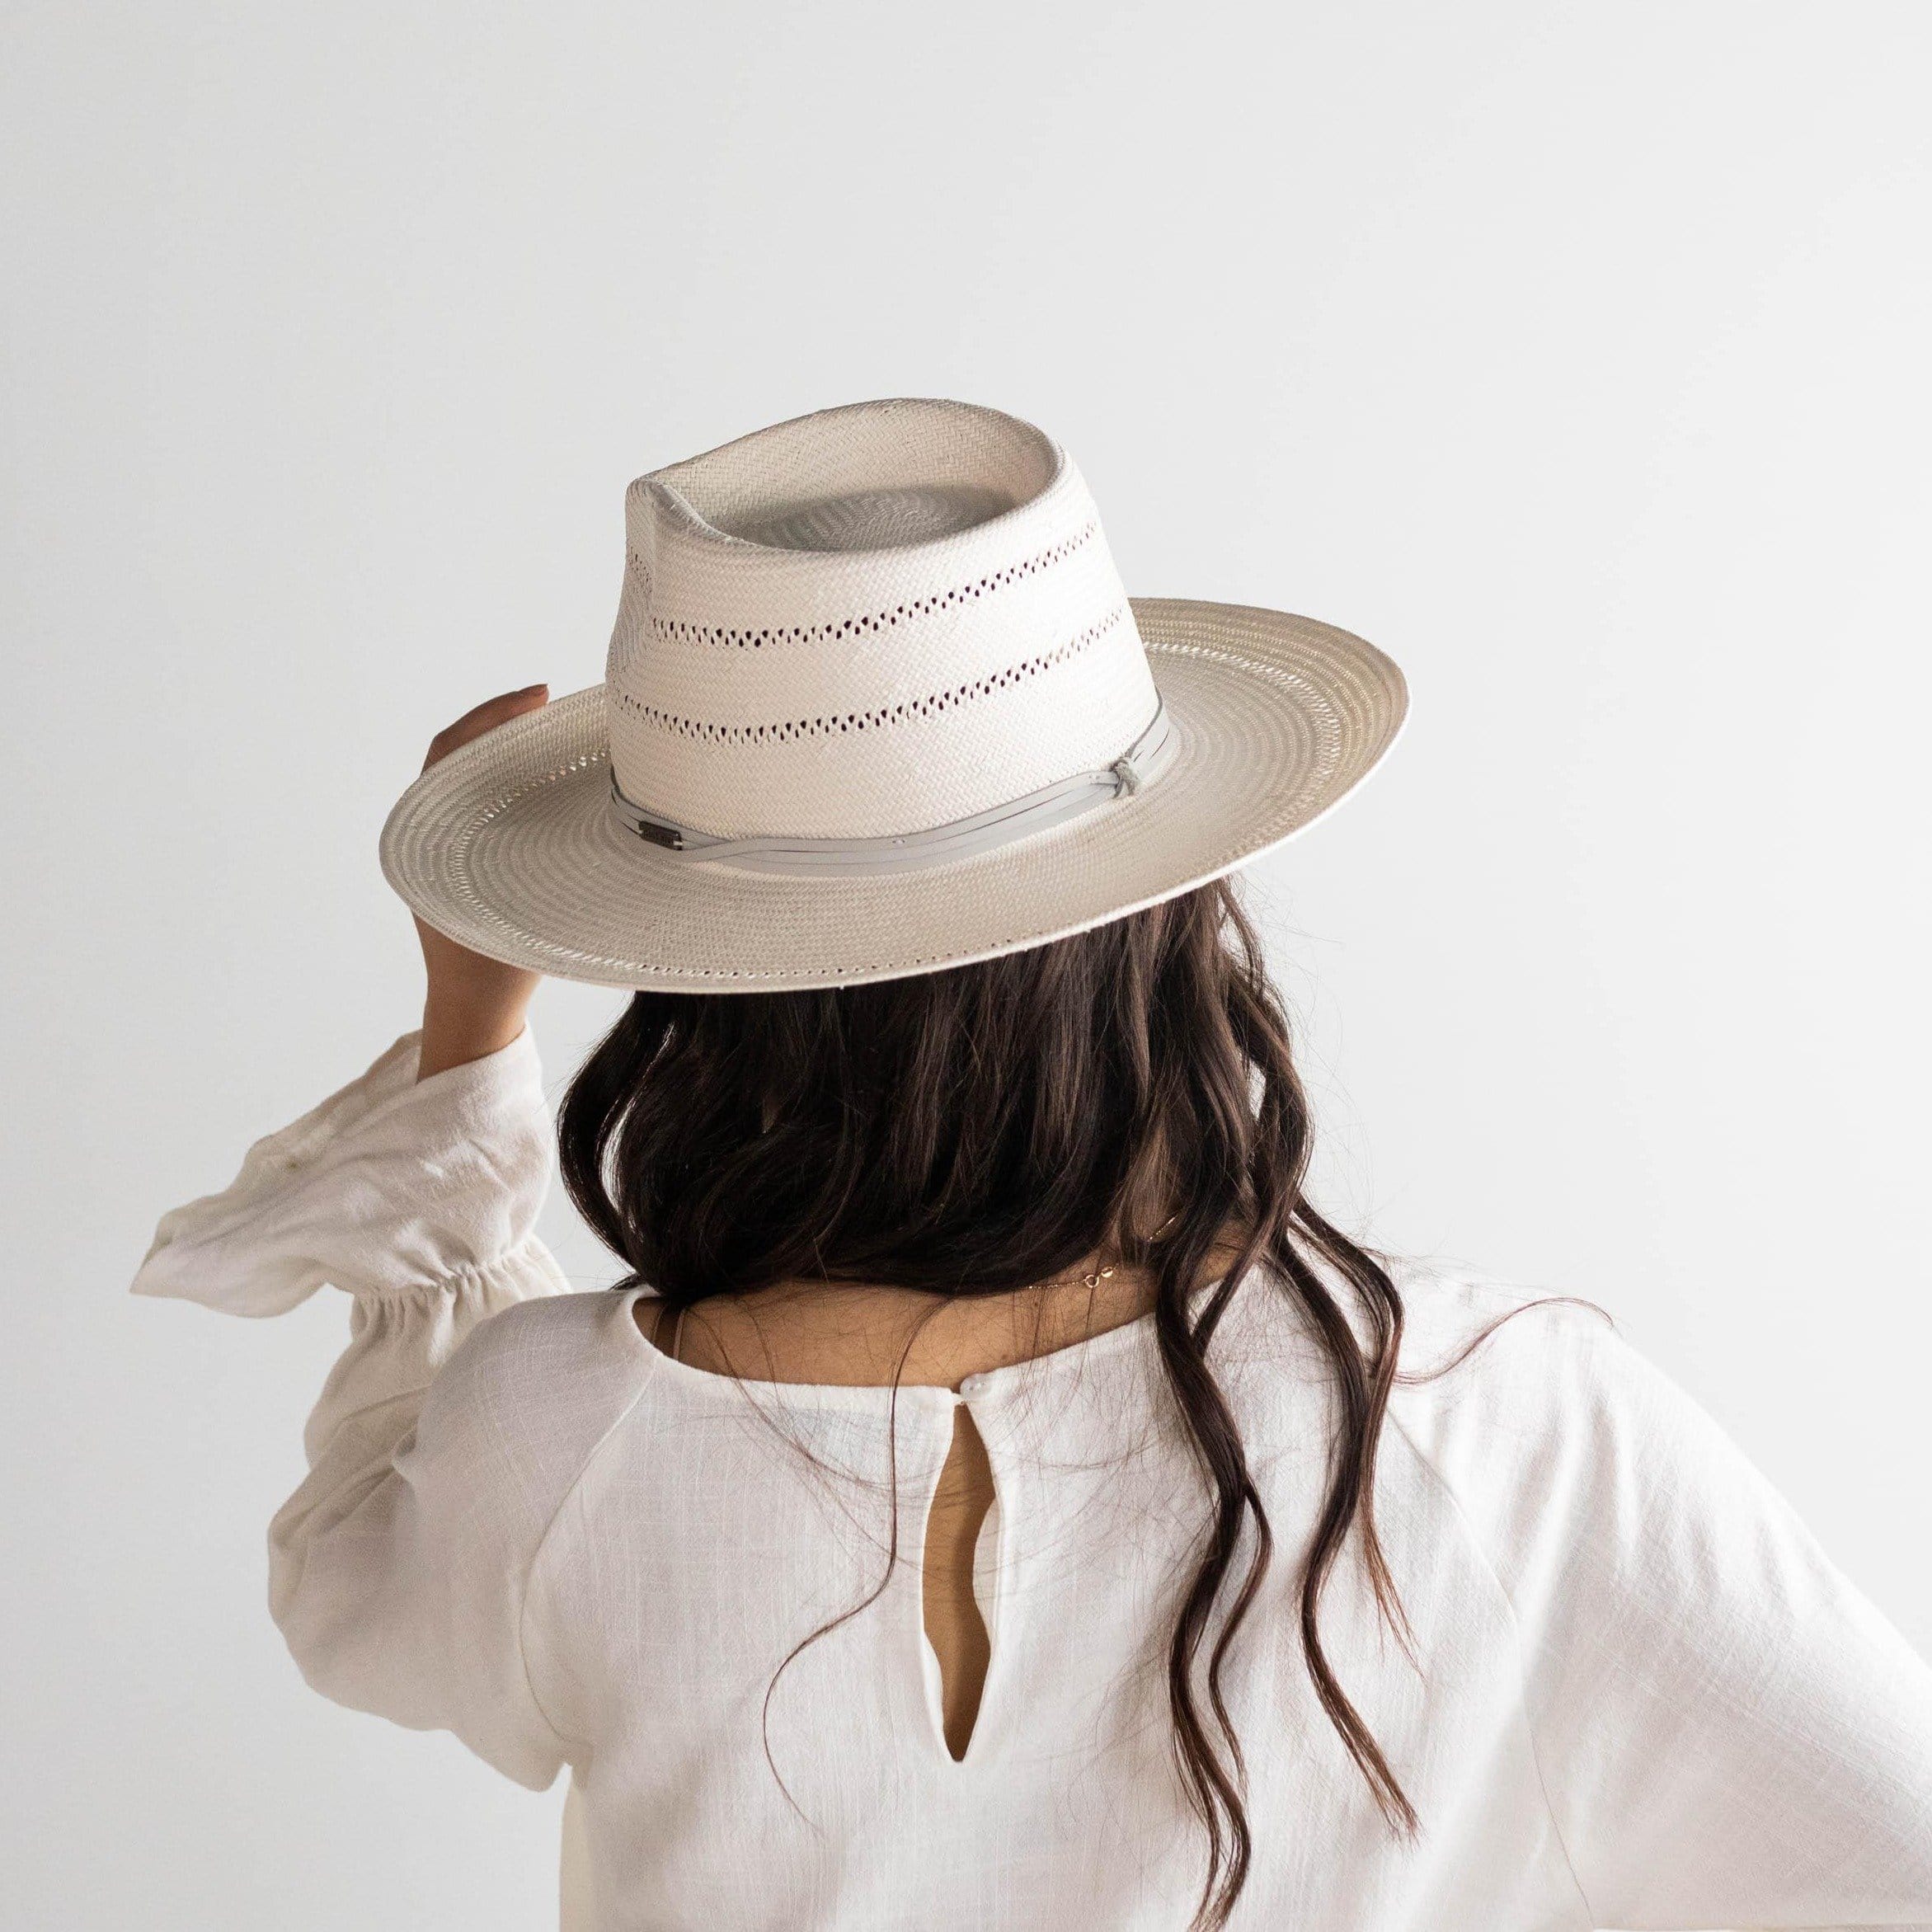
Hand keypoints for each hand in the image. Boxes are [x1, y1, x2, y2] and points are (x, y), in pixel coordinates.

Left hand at [413, 685, 549, 1080]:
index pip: (450, 751)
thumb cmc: (500, 969)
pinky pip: (482, 801)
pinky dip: (510, 778)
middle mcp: (429, 835)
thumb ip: (558, 863)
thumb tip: (616, 820)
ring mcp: (444, 846)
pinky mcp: (463, 859)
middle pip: (458, 753)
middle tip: (548, 702)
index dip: (492, 716)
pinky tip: (547, 777)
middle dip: (503, 721)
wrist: (472, 1013)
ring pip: (470, 775)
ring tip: (551, 731)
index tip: (538, 696)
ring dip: (507, 748)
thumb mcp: (530, 908)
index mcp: (427, 837)